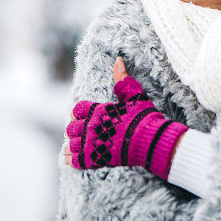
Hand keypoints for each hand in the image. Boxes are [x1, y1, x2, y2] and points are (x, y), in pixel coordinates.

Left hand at [64, 56, 189, 178]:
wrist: (149, 141)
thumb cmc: (143, 118)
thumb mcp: (135, 95)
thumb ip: (122, 78)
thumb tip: (118, 59)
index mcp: (97, 110)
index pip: (76, 110)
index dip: (78, 113)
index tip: (83, 116)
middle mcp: (89, 126)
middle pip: (71, 127)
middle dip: (76, 129)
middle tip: (83, 131)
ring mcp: (90, 144)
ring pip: (70, 144)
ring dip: (73, 144)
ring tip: (79, 144)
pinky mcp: (92, 159)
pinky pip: (73, 160)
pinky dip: (71, 159)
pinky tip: (73, 157)